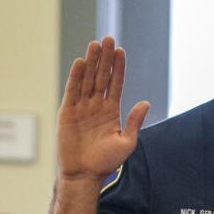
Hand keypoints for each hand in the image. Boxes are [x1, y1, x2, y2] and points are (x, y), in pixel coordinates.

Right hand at [56, 36, 149, 183]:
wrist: (85, 175)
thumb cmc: (107, 162)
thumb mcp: (126, 141)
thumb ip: (134, 121)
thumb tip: (145, 102)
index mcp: (111, 112)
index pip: (116, 84)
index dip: (118, 68)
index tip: (121, 51)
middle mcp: (96, 106)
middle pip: (102, 77)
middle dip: (105, 58)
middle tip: (108, 38)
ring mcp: (82, 108)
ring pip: (88, 80)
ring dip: (92, 62)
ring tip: (96, 44)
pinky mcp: (67, 112)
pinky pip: (73, 91)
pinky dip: (76, 76)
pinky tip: (80, 62)